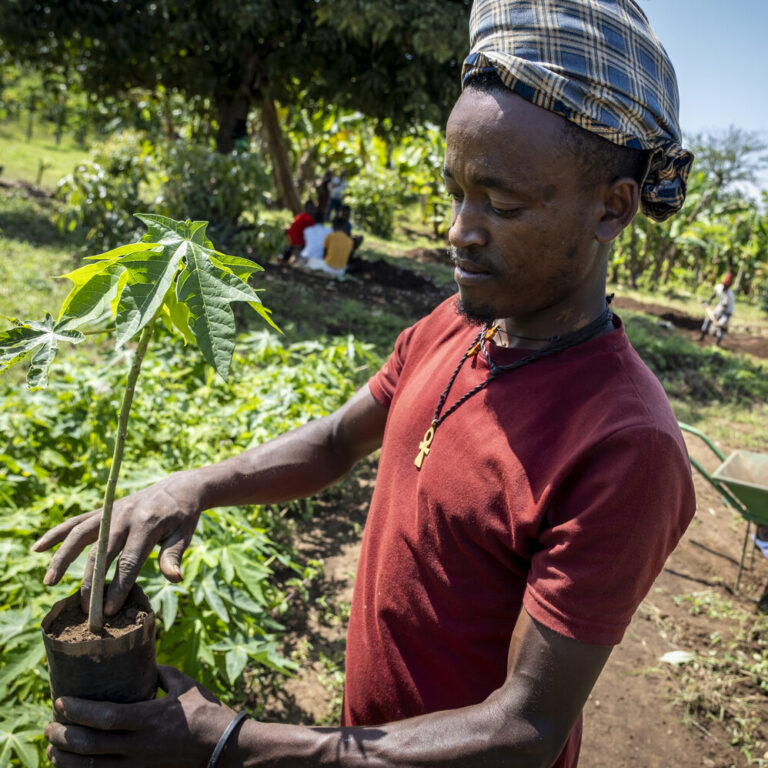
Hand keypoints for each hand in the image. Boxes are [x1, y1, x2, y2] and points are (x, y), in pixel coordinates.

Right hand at [32, 470, 203, 614]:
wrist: (179, 487)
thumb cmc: (183, 516)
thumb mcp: (185, 534)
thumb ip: (173, 555)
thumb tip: (176, 579)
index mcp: (147, 524)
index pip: (129, 561)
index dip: (119, 587)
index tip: (110, 611)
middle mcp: (125, 516)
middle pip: (101, 552)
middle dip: (91, 583)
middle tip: (86, 611)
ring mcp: (111, 511)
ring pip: (80, 534)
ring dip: (62, 558)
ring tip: (49, 582)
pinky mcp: (104, 510)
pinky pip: (76, 521)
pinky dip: (57, 533)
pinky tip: (38, 548)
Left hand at [45, 666, 237, 767]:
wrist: (226, 749)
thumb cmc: (209, 713)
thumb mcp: (187, 686)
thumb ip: (163, 674)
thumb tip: (147, 664)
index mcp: (149, 719)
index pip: (104, 717)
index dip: (78, 711)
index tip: (60, 702)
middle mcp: (139, 746)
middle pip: (90, 745)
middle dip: (64, 736)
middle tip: (49, 726)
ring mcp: (138, 765)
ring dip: (67, 759)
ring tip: (53, 749)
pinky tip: (73, 767)